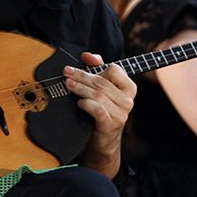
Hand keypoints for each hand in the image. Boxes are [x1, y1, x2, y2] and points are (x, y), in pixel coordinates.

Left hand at [64, 53, 135, 176]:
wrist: (102, 140)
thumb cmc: (102, 110)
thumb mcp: (102, 89)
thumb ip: (98, 70)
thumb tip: (88, 56)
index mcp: (129, 88)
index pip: (115, 69)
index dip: (97, 64)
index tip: (82, 61)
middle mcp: (128, 100)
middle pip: (102, 82)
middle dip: (82, 75)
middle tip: (67, 72)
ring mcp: (121, 113)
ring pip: (98, 95)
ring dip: (80, 89)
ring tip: (68, 85)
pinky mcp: (111, 124)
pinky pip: (97, 109)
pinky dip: (86, 104)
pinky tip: (79, 103)